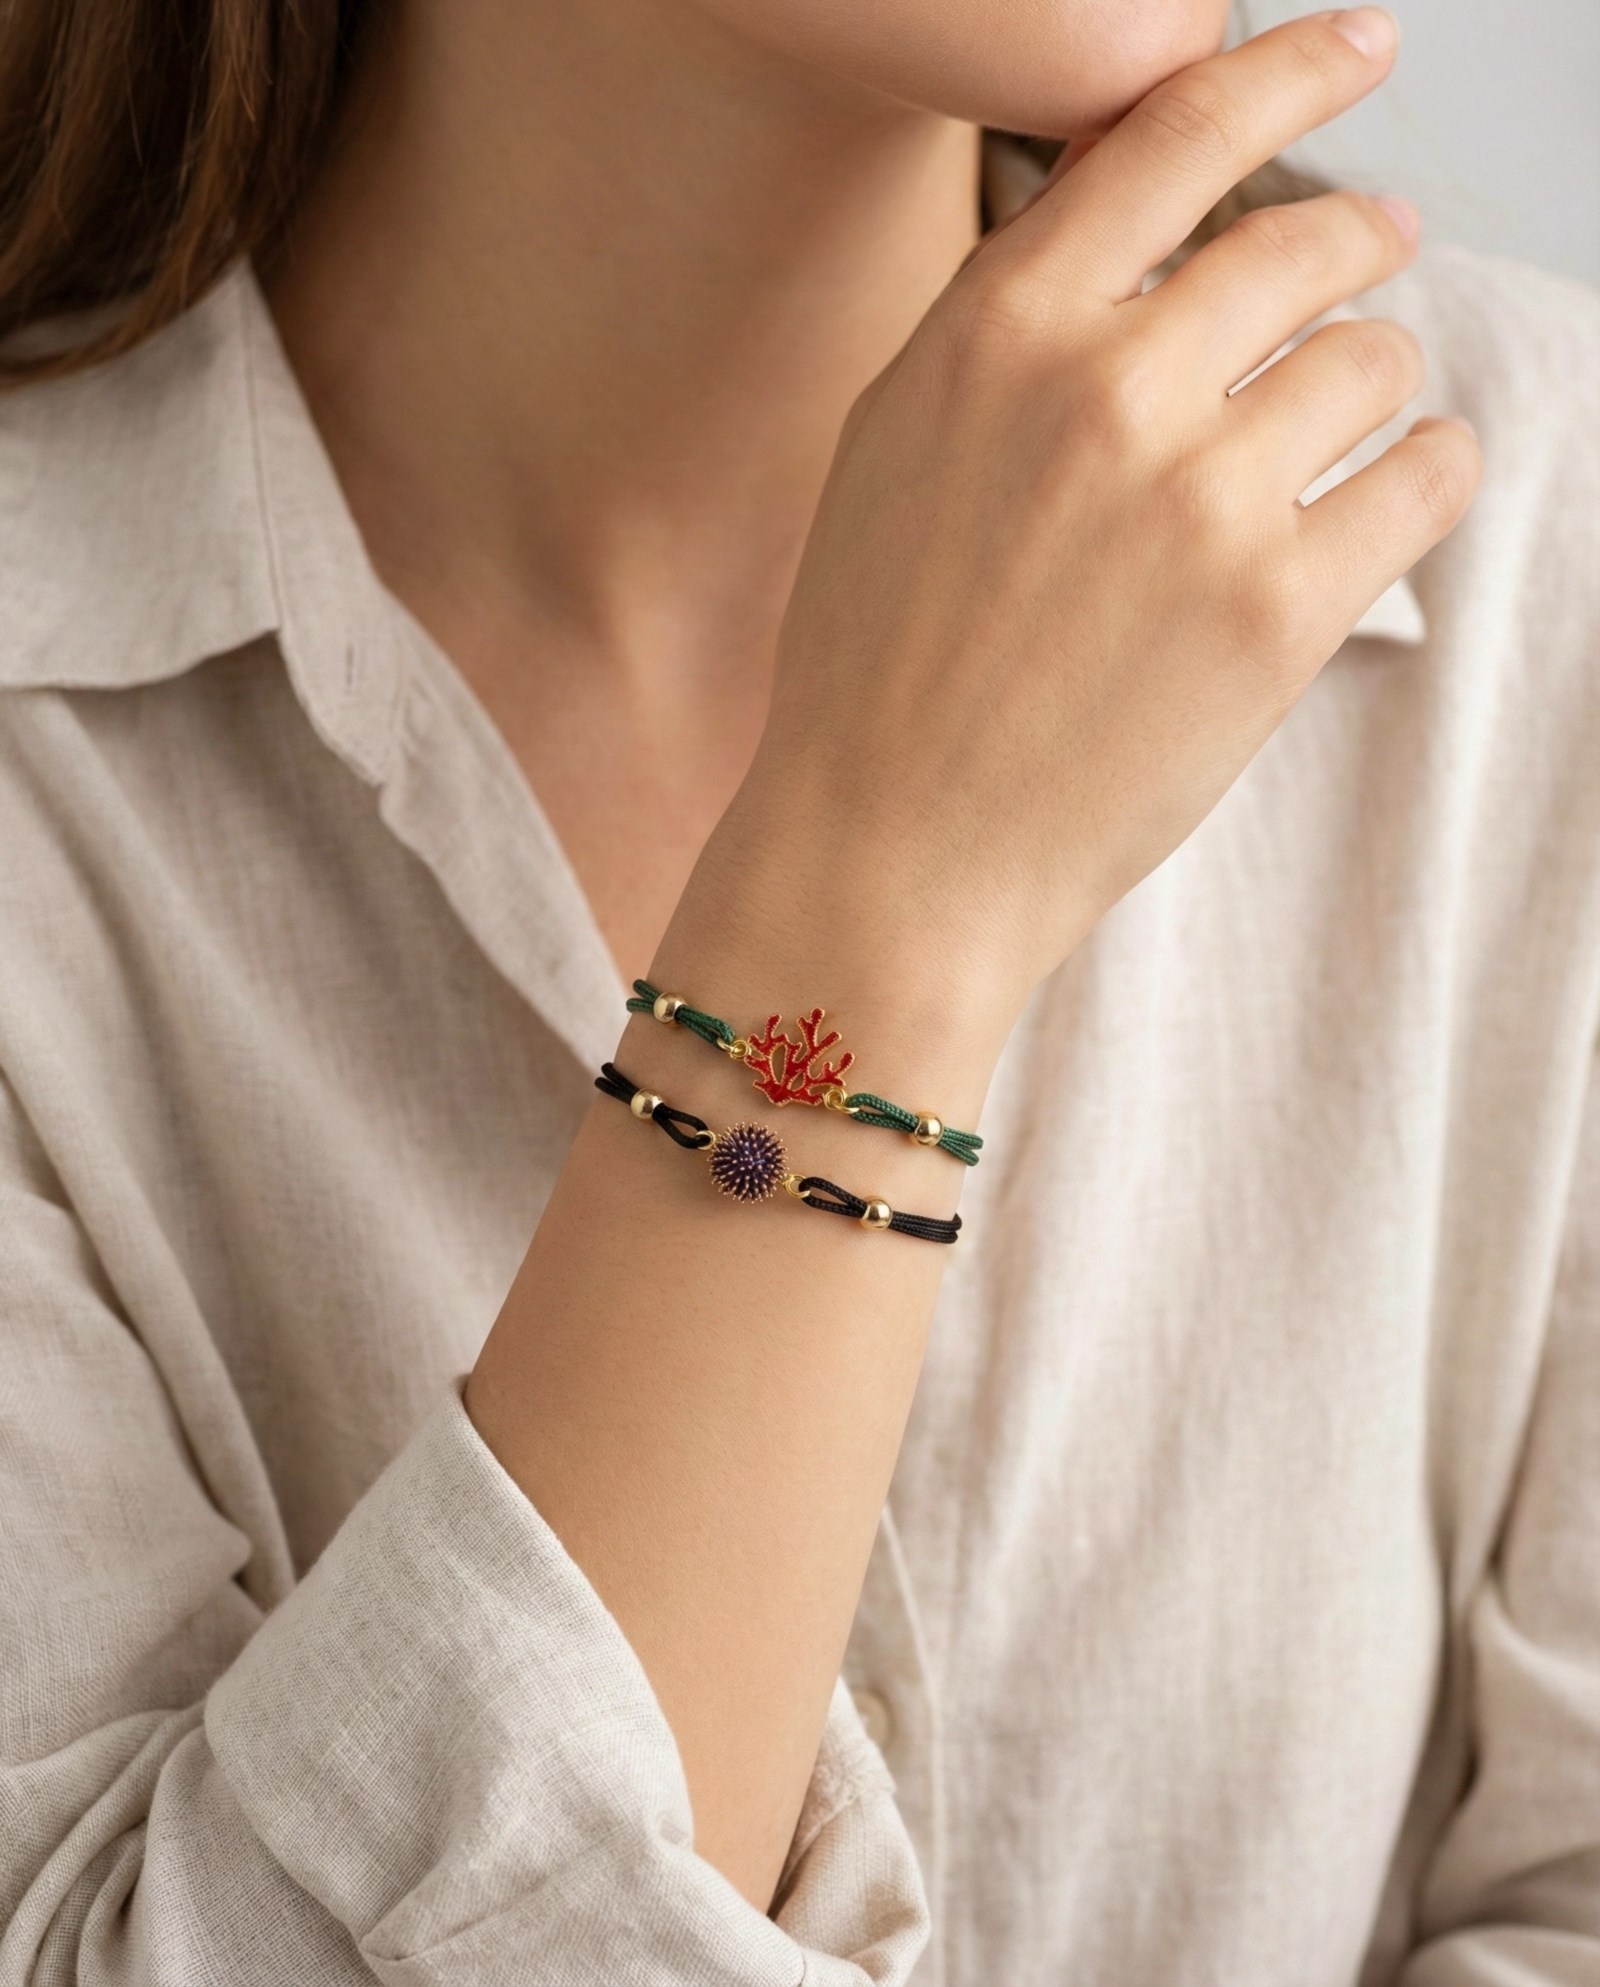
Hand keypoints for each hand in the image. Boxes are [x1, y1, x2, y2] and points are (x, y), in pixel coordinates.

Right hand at [706, 7, 1480, 1043]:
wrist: (892, 850)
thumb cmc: (878, 666)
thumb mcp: (897, 447)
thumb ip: (1010, 324)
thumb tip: (1132, 228)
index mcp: (998, 331)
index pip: (1176, 133)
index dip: (1286, 70)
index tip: (1352, 44)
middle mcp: (1108, 390)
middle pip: (1306, 243)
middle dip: (1357, 241)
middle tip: (1375, 253)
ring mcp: (1202, 500)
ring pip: (1374, 362)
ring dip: (1373, 381)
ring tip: (1340, 428)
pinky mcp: (1280, 611)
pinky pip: (1424, 479)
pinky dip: (1424, 474)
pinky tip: (1388, 492)